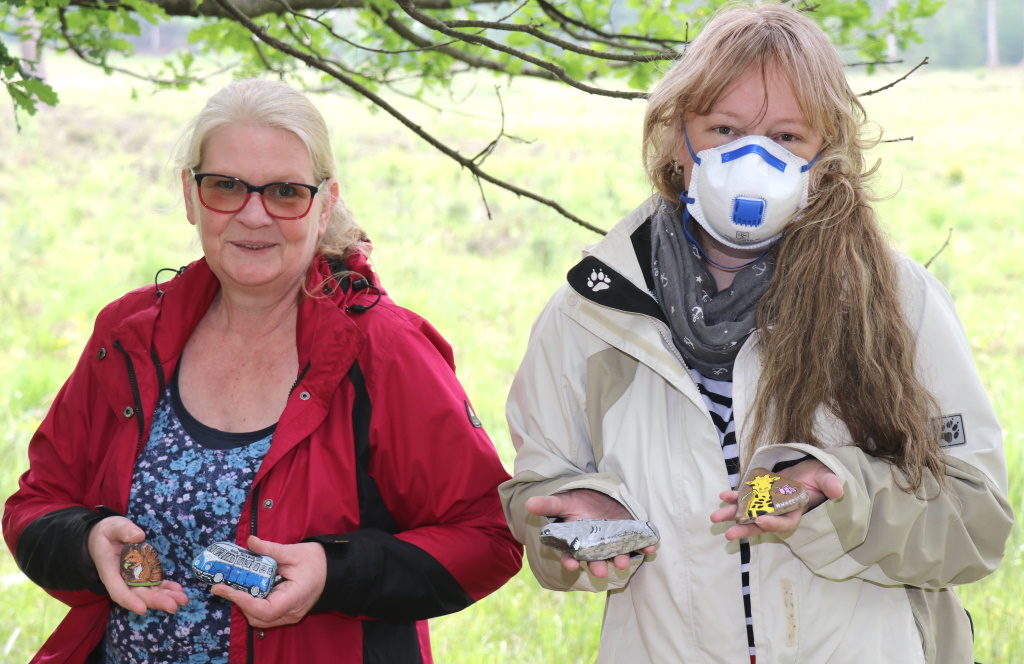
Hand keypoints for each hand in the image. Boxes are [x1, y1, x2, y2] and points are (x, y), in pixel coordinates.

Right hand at [86, 516, 188, 614]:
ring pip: (149, 592)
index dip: (130, 601)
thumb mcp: (112, 527)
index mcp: (110, 571)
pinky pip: (156, 584)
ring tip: (183, 600)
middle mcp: (122, 579)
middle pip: (138, 595)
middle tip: (173, 607)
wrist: (107, 537)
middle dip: (156, 601)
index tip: (142, 609)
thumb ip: (123, 530)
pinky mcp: (144, 574)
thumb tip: (139, 536)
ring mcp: (134, 578)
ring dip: (166, 597)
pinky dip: (167, 588)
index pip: (118, 591)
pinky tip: (179, 591)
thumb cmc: (107, 532)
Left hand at [209, 536, 325, 628]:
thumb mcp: (294, 551)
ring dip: (245, 605)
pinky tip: (248, 589)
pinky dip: (253, 605)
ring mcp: (290, 615)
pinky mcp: (287, 613)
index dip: (241, 600)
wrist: (333, 570)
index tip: (223, 588)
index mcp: (295, 597)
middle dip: (239, 603)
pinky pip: (265, 615)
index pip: (264, 609)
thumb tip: (250, 541)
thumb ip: (270, 549)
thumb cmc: (317, 561)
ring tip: (235, 586)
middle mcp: (291, 612)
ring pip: (260, 619)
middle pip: (258, 618)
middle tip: (224, 585)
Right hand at [526, 489, 656, 578]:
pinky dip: (644, 546)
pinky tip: (650, 547)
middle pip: (594, 560)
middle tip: (600, 570)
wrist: (600, 496)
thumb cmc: (578, 502)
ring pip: (615, 555)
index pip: (570, 556)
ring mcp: (612, 543)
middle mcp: (594, 548)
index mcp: (576, 542)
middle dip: (597, 565)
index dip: (569, 561)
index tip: (571, 564)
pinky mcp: (628, 537)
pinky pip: (637, 544)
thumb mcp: (564, 501)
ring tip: (623, 561)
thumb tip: (528, 503)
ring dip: (620, 559)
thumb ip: (549, 505)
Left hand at [710, 459, 843, 539]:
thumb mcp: (827, 477)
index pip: (786, 523)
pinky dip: (734, 497)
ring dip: (732, 515)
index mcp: (797, 511)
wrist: (810, 469)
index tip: (760, 520)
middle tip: (730, 534)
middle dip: (746, 529)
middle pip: (762, 523)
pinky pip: (745, 497)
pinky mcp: (761, 492)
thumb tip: (838, 491)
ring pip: (749, 512)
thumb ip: (831, 484)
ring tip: (716, 519)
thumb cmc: (820, 476)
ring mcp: (768, 502)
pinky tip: (722, 496)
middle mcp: (780, 510)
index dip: (774, 524)